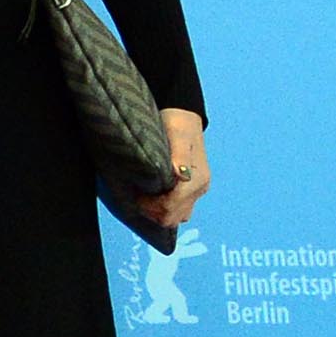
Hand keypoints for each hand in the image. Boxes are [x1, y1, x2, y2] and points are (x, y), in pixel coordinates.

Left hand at [140, 109, 209, 230]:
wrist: (183, 118)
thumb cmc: (177, 124)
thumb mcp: (177, 134)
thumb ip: (179, 155)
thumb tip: (180, 174)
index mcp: (198, 179)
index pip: (172, 206)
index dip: (150, 204)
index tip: (136, 193)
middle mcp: (199, 189)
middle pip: (173, 217)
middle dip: (151, 211)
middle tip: (136, 195)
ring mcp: (195, 193)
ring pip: (175, 218)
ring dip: (156, 212)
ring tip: (141, 195)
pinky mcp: (189, 193)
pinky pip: (176, 211)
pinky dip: (161, 210)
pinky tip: (149, 196)